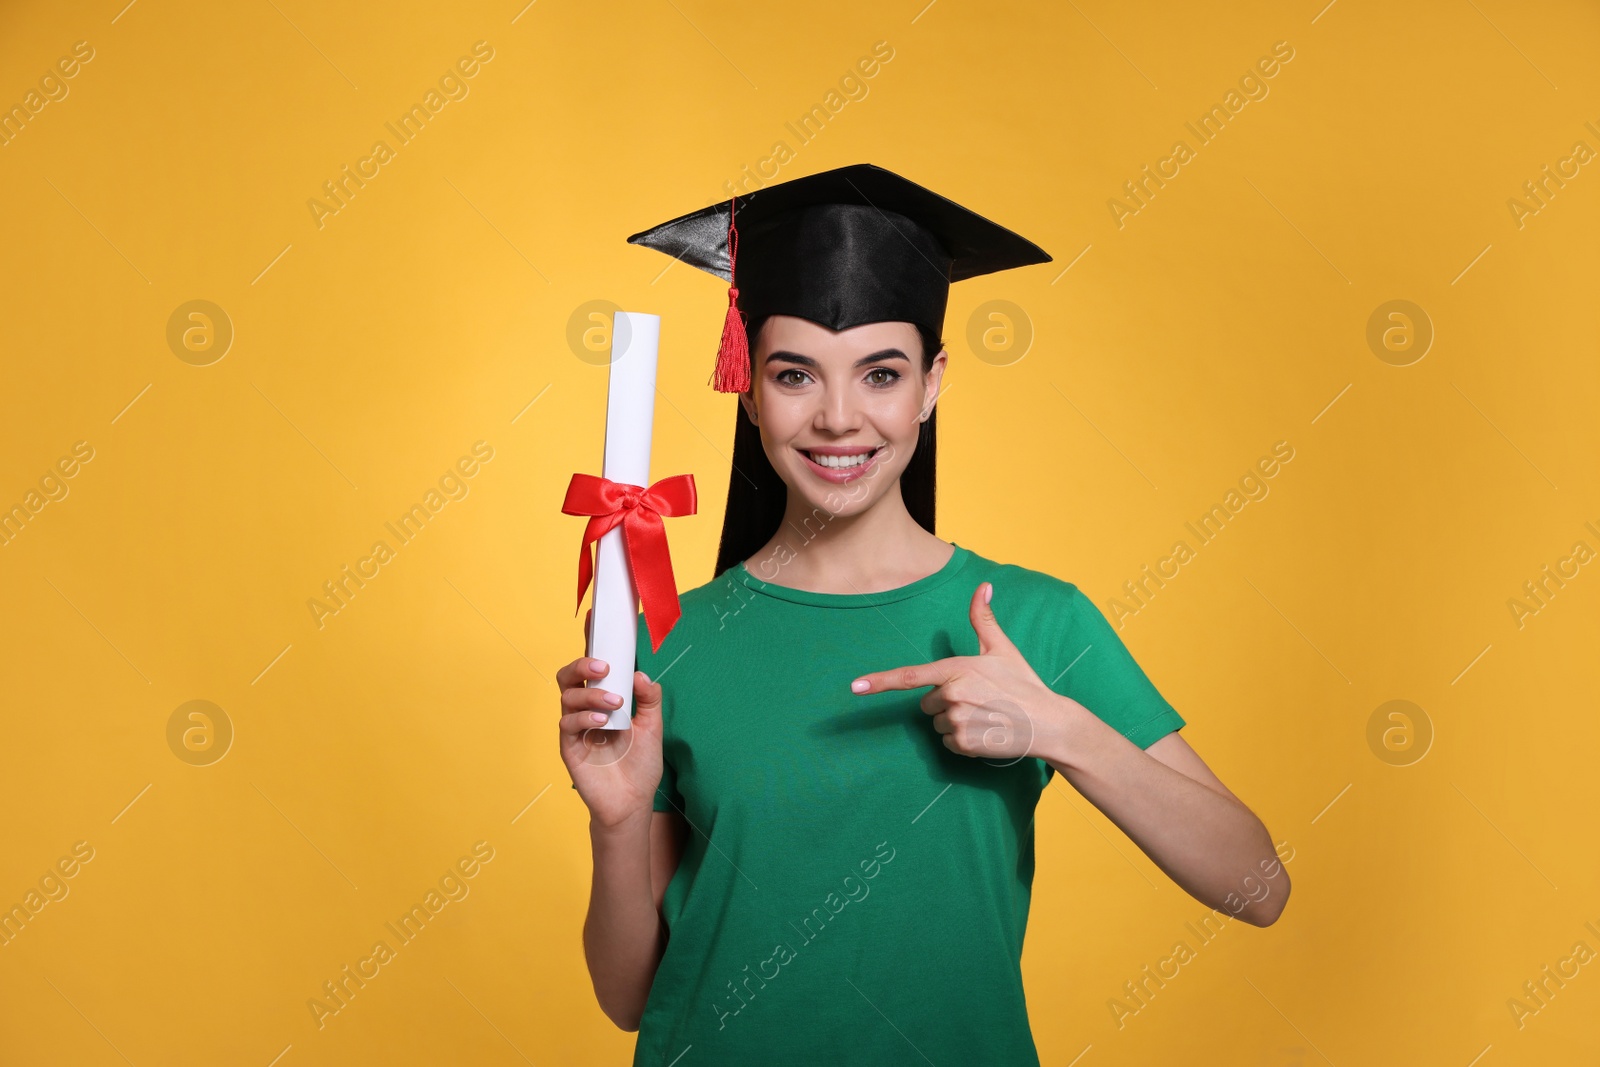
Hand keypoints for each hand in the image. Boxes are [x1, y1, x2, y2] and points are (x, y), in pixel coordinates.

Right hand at [556, 607, 664, 827]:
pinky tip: (602, 723)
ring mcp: (575, 726)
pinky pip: (567, 723)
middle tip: (604, 668)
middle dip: (583, 664)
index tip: (595, 617)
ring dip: (591, 694)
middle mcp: (586, 707)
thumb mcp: (653, 726)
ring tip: (614, 704)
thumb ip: (649, 698)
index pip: (595, 666)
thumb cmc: (640, 764)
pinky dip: (584, 717)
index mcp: (605, 697)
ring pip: (568, 695)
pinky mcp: (568, 746)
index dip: (592, 641)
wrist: (632, 802)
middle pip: (570, 674)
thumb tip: (639, 674)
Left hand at [849, 582, 1064, 762]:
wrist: (1048, 722)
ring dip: (954, 721)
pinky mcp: (965, 743)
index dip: (879, 681)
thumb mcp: (1002, 649)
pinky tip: (985, 731)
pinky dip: (962, 740)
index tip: (855, 687)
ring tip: (984, 715)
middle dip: (944, 702)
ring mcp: (958, 721)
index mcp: (957, 670)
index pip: (910, 677)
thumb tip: (983, 586)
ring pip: (937, 724)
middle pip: (927, 704)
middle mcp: (953, 695)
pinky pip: (947, 742)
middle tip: (977, 700)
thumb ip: (984, 619)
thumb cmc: (1023, 683)